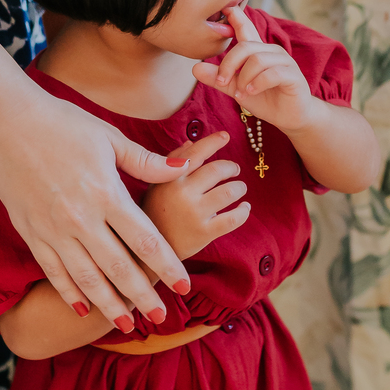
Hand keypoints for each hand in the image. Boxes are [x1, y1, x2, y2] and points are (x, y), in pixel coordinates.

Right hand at [0, 0, 191, 328]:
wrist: (6, 123)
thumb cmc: (62, 124)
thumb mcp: (109, 138)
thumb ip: (146, 161)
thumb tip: (185, 168)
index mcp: (106, 194)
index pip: (145, 241)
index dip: (167, 266)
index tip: (184, 286)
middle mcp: (80, 219)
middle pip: (119, 268)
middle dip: (143, 297)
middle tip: (161, 319)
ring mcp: (53, 230)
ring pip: (87, 278)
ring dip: (109, 304)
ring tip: (126, 324)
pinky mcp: (31, 233)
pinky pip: (54, 271)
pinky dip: (69, 292)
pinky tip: (82, 308)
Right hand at [142, 131, 249, 259]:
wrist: (145, 254)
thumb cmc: (152, 215)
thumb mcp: (156, 185)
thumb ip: (172, 163)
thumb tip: (191, 143)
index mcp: (169, 178)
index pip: (196, 153)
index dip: (213, 142)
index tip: (226, 136)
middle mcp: (181, 192)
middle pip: (217, 170)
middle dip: (230, 167)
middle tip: (235, 169)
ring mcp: (193, 213)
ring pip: (229, 191)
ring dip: (239, 187)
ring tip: (240, 189)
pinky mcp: (204, 233)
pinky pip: (233, 218)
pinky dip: (243, 211)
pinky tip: (244, 208)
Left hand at [192, 6, 313, 135]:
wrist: (289, 118)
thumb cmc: (264, 99)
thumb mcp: (236, 88)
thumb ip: (218, 79)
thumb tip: (194, 68)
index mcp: (257, 51)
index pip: (246, 29)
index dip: (236, 17)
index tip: (226, 8)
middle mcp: (271, 52)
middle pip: (245, 47)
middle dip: (229, 64)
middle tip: (221, 82)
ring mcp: (284, 62)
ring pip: (257, 60)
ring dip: (244, 78)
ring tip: (240, 93)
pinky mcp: (293, 75)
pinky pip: (272, 73)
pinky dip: (257, 83)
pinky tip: (251, 92)